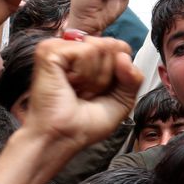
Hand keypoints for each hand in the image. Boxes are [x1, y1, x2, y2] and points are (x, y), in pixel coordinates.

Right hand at [24, 36, 141, 156]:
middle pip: (113, 46)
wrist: (62, 138)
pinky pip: (86, 51)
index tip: (101, 92)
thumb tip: (124, 56)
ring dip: (94, 78)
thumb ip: (133, 77)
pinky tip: (69, 84)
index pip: (120, 47)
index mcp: (89, 58)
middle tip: (87, 93)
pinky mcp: (50, 51)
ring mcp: (60, 48)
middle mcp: (74, 49)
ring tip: (77, 91)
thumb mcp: (122, 101)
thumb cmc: (84, 124)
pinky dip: (83, 74)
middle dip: (107, 76)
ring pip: (100, 47)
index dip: (120, 71)